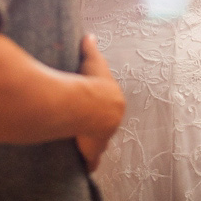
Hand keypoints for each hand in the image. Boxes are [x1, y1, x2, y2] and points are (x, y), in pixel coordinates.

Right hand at [76, 34, 124, 171]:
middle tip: (87, 125)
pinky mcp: (92, 150)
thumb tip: (89, 35)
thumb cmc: (90, 82)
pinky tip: (85, 165)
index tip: (93, 107)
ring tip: (84, 141)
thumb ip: (91, 48)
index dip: (101, 107)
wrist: (84, 103)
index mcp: (115, 102)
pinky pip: (91, 160)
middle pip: (107, 126)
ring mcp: (103, 138)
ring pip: (100, 143)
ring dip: (94, 143)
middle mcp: (112, 122)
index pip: (110, 106)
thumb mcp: (92, 62)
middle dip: (99, 126)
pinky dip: (88, 162)